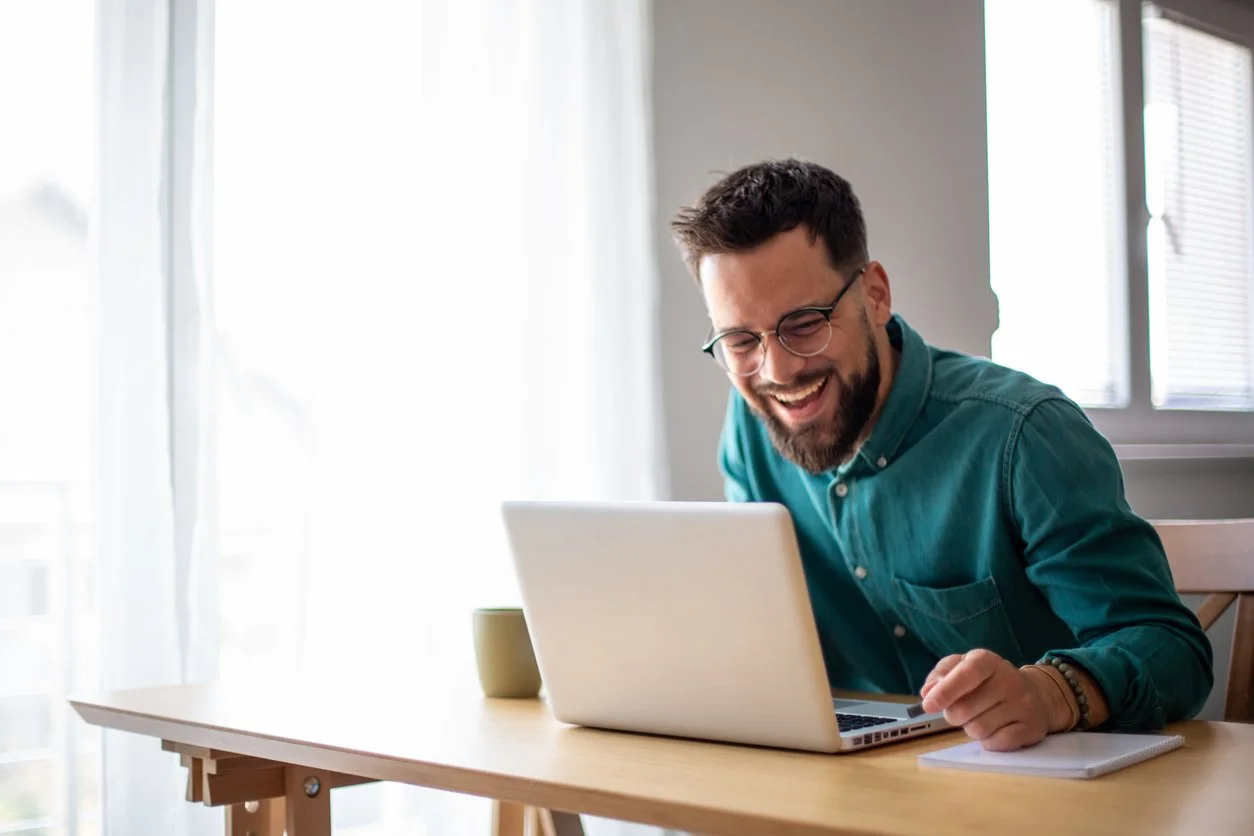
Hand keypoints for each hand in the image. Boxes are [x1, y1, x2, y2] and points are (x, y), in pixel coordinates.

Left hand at [919, 649, 1059, 750]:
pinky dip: (988, 741)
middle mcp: (1009, 680)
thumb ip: (941, 675)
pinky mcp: (1032, 728)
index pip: (967, 673)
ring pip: (979, 729)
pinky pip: (997, 743)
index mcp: (988, 661)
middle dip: (954, 715)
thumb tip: (928, 693)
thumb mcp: (963, 667)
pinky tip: (995, 730)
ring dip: (971, 729)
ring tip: (980, 718)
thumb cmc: (988, 681)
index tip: (928, 706)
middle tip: (961, 711)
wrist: (1035, 693)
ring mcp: (1024, 704)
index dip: (945, 690)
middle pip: (965, 709)